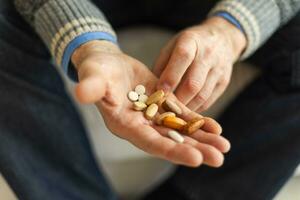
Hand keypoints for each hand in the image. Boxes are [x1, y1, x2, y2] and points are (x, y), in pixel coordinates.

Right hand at [71, 40, 229, 166]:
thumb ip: (92, 86)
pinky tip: (216, 128)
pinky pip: (183, 116)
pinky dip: (199, 122)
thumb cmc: (97, 70)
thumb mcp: (94, 76)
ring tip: (224, 147)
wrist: (108, 63)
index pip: (150, 142)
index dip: (172, 150)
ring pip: (180, 131)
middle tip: (218, 159)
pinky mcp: (163, 104)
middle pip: (170, 141)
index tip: (196, 159)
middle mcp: (141, 126)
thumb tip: (81, 92)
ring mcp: (154, 116)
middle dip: (194, 150)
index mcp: (125, 125)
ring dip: (202, 139)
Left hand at [154, 17, 245, 111]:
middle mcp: (207, 54)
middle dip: (177, 99)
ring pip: (202, 95)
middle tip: (163, 109)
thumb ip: (162, 66)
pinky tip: (184, 111)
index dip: (171, 76)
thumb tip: (152, 89)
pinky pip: (208, 101)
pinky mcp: (224, 82)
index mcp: (191, 41)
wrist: (222, 38)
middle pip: (193, 83)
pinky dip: (195, 108)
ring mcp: (219, 69)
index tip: (160, 91)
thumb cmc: (189, 44)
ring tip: (172, 113)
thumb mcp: (172, 46)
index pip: (183, 58)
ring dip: (185, 108)